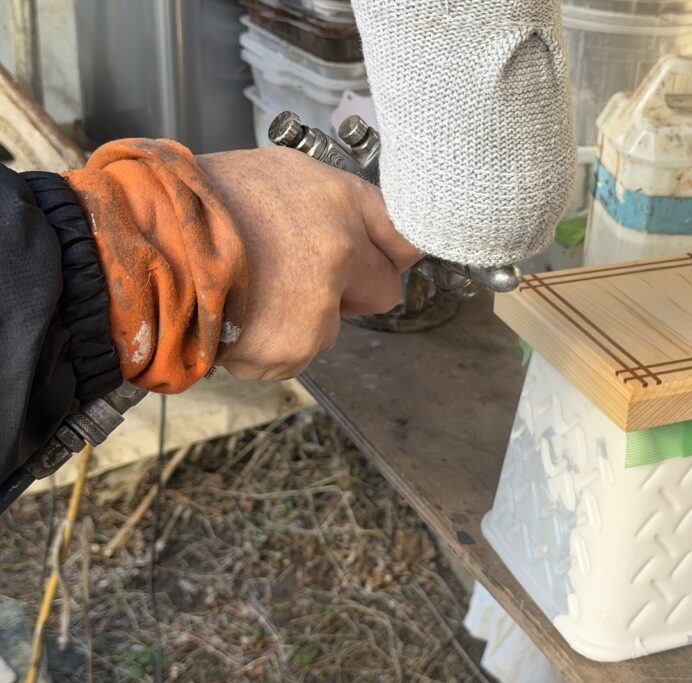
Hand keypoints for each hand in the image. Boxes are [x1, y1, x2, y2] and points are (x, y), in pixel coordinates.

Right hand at [197, 147, 420, 379]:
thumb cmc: (202, 203)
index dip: (392, 250)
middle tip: (301, 275)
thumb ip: (337, 205)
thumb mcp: (281, 173)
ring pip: (334, 327)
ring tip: (253, 291)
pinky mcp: (291, 349)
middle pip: (382, 290)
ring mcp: (318, 307)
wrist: (139, 245)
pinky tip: (241, 316)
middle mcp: (339, 254)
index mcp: (340, 203)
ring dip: (306, 319)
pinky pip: (299, 354)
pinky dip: (274, 344)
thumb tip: (376, 238)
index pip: (407, 238)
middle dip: (352, 289)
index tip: (385, 257)